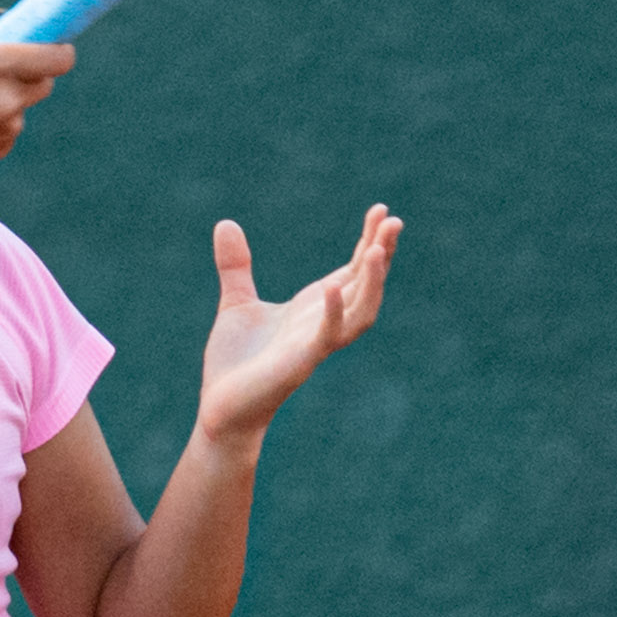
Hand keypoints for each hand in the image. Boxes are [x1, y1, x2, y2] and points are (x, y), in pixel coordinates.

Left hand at [193, 204, 402, 442]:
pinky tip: (333, 288)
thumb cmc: (236, 360)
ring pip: (361, 312)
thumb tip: (226, 223)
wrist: (221, 407)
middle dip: (382, 253)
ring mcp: (315, 344)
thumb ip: (236, 265)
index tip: (382, 209)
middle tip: (394, 220)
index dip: (369, 240)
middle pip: (366, 285)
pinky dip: (333, 313)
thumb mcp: (236, 302)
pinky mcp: (300, 363)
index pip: (353, 269)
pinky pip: (326, 337)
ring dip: (372, 283)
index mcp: (314, 307)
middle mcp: (324, 323)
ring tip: (378, 249)